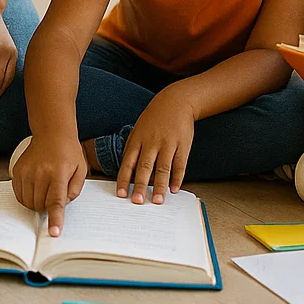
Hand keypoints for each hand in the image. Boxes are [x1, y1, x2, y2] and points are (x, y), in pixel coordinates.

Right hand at [11, 134, 86, 235]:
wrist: (52, 133)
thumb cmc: (68, 152)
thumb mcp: (81, 170)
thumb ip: (75, 190)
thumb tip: (62, 206)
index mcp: (59, 172)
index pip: (56, 201)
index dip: (55, 219)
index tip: (54, 232)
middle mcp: (40, 171)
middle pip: (40, 205)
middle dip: (47, 206)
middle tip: (54, 192)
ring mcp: (27, 171)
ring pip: (28, 203)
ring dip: (37, 203)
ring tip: (45, 187)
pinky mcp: (17, 170)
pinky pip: (19, 195)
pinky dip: (27, 197)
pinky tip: (35, 186)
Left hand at [116, 85, 195, 204]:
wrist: (175, 101)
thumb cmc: (154, 118)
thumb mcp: (138, 129)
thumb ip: (133, 148)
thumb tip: (127, 172)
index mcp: (138, 139)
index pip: (128, 162)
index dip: (124, 179)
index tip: (121, 194)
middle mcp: (151, 142)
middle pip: (144, 166)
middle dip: (140, 185)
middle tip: (137, 202)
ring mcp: (168, 143)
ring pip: (163, 167)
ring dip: (159, 185)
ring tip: (157, 201)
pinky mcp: (182, 144)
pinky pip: (180, 164)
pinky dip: (177, 177)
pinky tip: (174, 189)